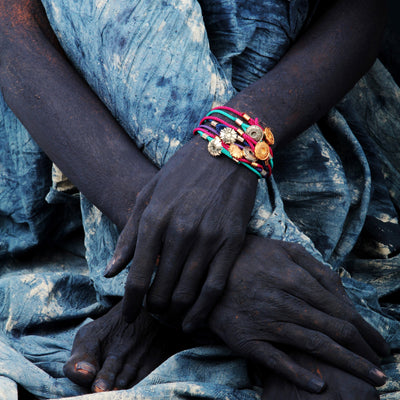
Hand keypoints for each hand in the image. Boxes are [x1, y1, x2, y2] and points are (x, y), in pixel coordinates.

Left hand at [104, 134, 257, 326]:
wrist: (225, 153)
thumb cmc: (181, 174)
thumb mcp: (147, 196)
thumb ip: (128, 237)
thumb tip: (110, 273)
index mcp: (154, 219)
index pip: (137, 277)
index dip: (131, 304)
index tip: (130, 316)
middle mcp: (180, 232)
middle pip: (161, 290)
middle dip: (154, 309)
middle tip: (154, 313)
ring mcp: (208, 238)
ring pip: (187, 292)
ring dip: (176, 313)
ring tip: (171, 317)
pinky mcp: (232, 242)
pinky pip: (215, 286)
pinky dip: (203, 309)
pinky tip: (194, 320)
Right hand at [209, 236, 389, 392]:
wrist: (205, 268)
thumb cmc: (250, 256)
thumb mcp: (284, 249)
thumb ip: (315, 267)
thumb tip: (343, 293)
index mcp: (293, 278)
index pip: (338, 309)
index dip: (364, 328)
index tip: (380, 343)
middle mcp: (282, 302)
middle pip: (332, 330)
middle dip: (363, 350)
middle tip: (383, 365)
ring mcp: (263, 323)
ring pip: (312, 346)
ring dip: (347, 365)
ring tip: (372, 378)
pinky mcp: (245, 340)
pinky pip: (275, 360)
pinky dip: (298, 374)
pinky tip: (319, 385)